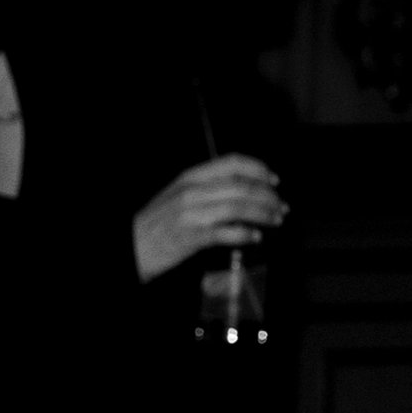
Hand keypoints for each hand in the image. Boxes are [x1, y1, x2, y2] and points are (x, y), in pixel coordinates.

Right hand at [132, 155, 286, 287]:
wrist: (130, 248)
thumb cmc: (155, 226)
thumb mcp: (178, 197)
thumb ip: (205, 192)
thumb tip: (236, 195)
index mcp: (191, 177)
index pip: (232, 164)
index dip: (258, 169)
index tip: (273, 180)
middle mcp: (193, 191)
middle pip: (240, 186)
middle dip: (266, 195)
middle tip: (281, 206)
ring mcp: (192, 213)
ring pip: (237, 206)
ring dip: (262, 213)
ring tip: (275, 220)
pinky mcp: (191, 237)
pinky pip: (225, 232)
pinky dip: (244, 234)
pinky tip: (256, 237)